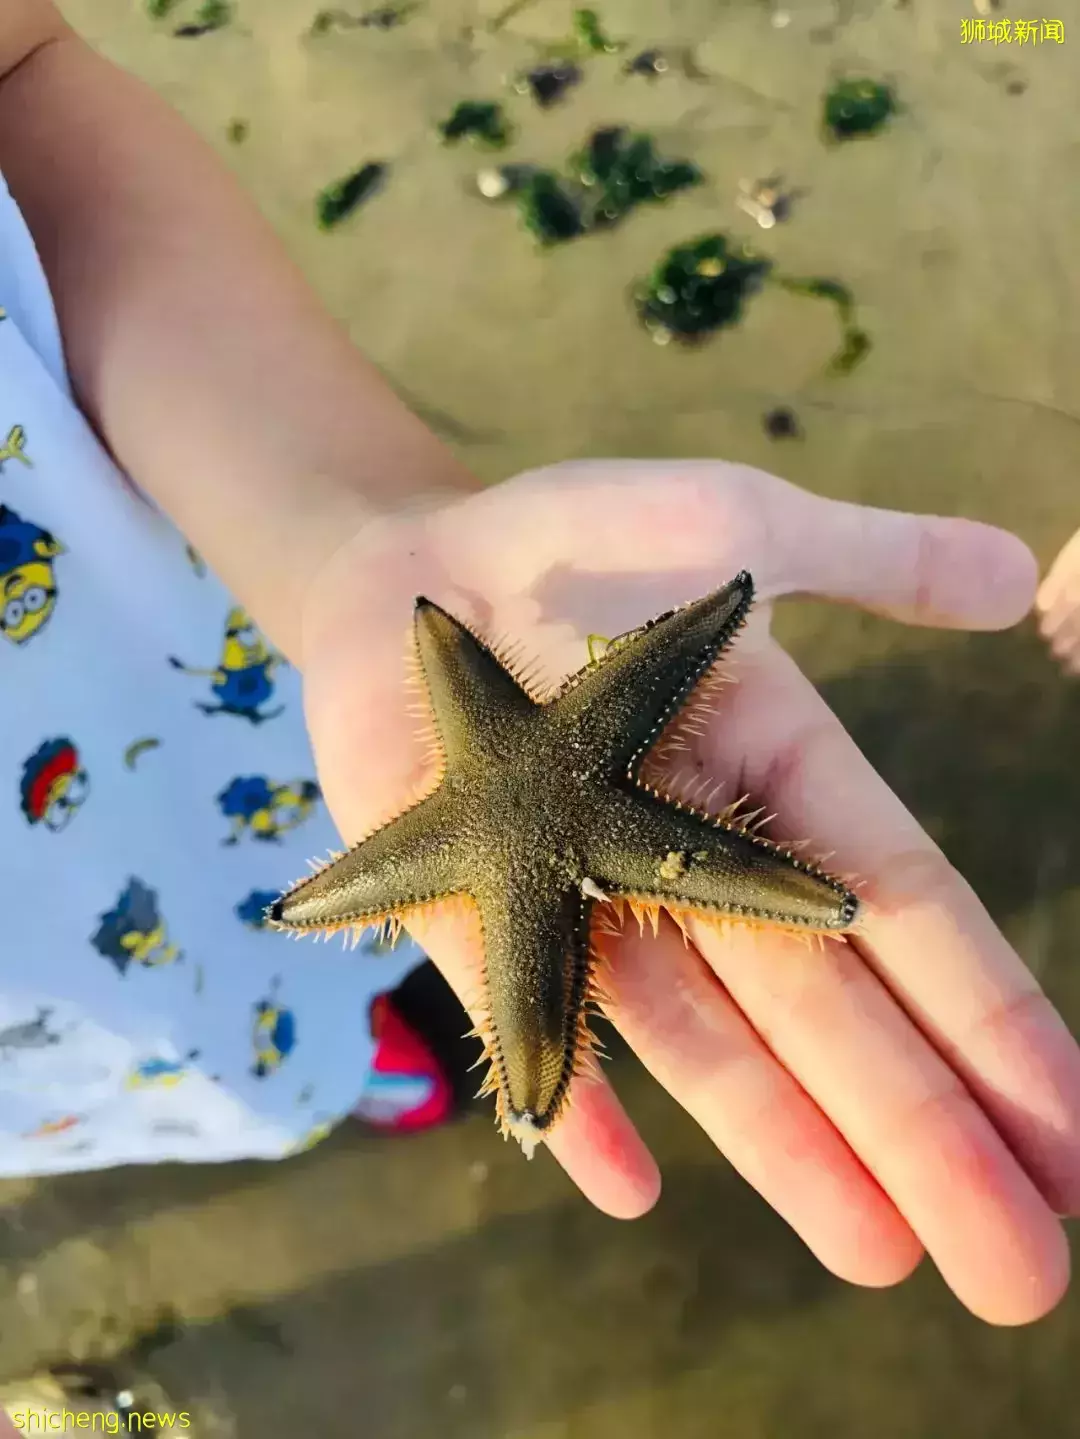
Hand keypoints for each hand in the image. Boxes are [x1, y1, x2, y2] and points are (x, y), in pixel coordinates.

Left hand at [298, 459, 1079, 1325]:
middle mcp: (698, 864)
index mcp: (777, 783)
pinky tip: (625, 1189)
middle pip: (828, 1015)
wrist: (413, 566)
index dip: (991, 1022)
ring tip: (886, 1256)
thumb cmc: (580, 540)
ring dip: (793, 1151)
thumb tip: (1012, 573)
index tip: (1072, 1135)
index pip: (905, 917)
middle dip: (924, 1136)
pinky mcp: (475, 913)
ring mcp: (588, 900)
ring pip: (708, 1045)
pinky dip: (573, 1098)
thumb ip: (868, 558)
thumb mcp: (740, 526)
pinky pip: (531, 1019)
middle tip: (1020, 1271)